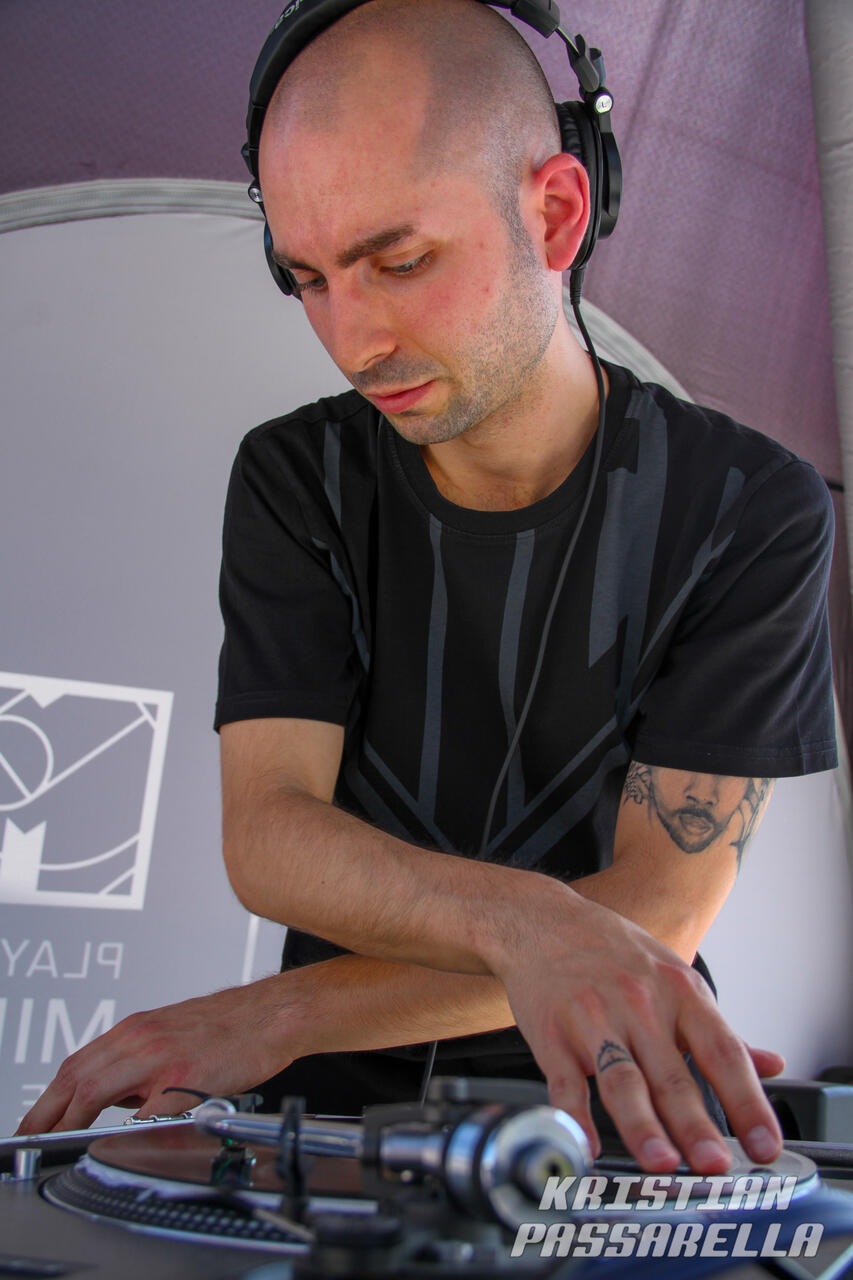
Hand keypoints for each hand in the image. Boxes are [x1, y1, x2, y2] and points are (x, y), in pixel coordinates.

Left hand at [15, 976, 293, 1133]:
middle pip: (77, 1075)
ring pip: (98, 1088)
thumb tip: (113, 1100)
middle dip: (47, 1110)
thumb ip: (140, 1062)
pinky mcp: (185, 1074)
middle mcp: (142, 1037)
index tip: (34, 1119)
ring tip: (57, 1140)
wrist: (271, 1015)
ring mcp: (161, 1056)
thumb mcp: (171, 1034)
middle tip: (29, 1135)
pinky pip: (144, 1109)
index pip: (77, 1063)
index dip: (49, 1095)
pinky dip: (125, 1127)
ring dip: (72, 1119)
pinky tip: (117, 1141)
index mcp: (137, 1029)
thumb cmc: (230, 1028)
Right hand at [492, 880, 783, 1174]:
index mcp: (681, 992)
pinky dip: (577, 1117)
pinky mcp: (552, 1032)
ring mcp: (594, 1018)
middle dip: (696, 1125)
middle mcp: (640, 1004)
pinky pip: (566, 1082)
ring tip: (661, 1162)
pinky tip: (588, 1145)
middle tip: (715, 1165)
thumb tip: (772, 1065)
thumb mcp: (676, 976)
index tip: (764, 1144)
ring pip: (622, 1080)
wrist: (543, 921)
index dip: (748, 1101)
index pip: (723, 1053)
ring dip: (643, 1125)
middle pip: (673, 1075)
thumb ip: (719, 1029)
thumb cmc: (613, 951)